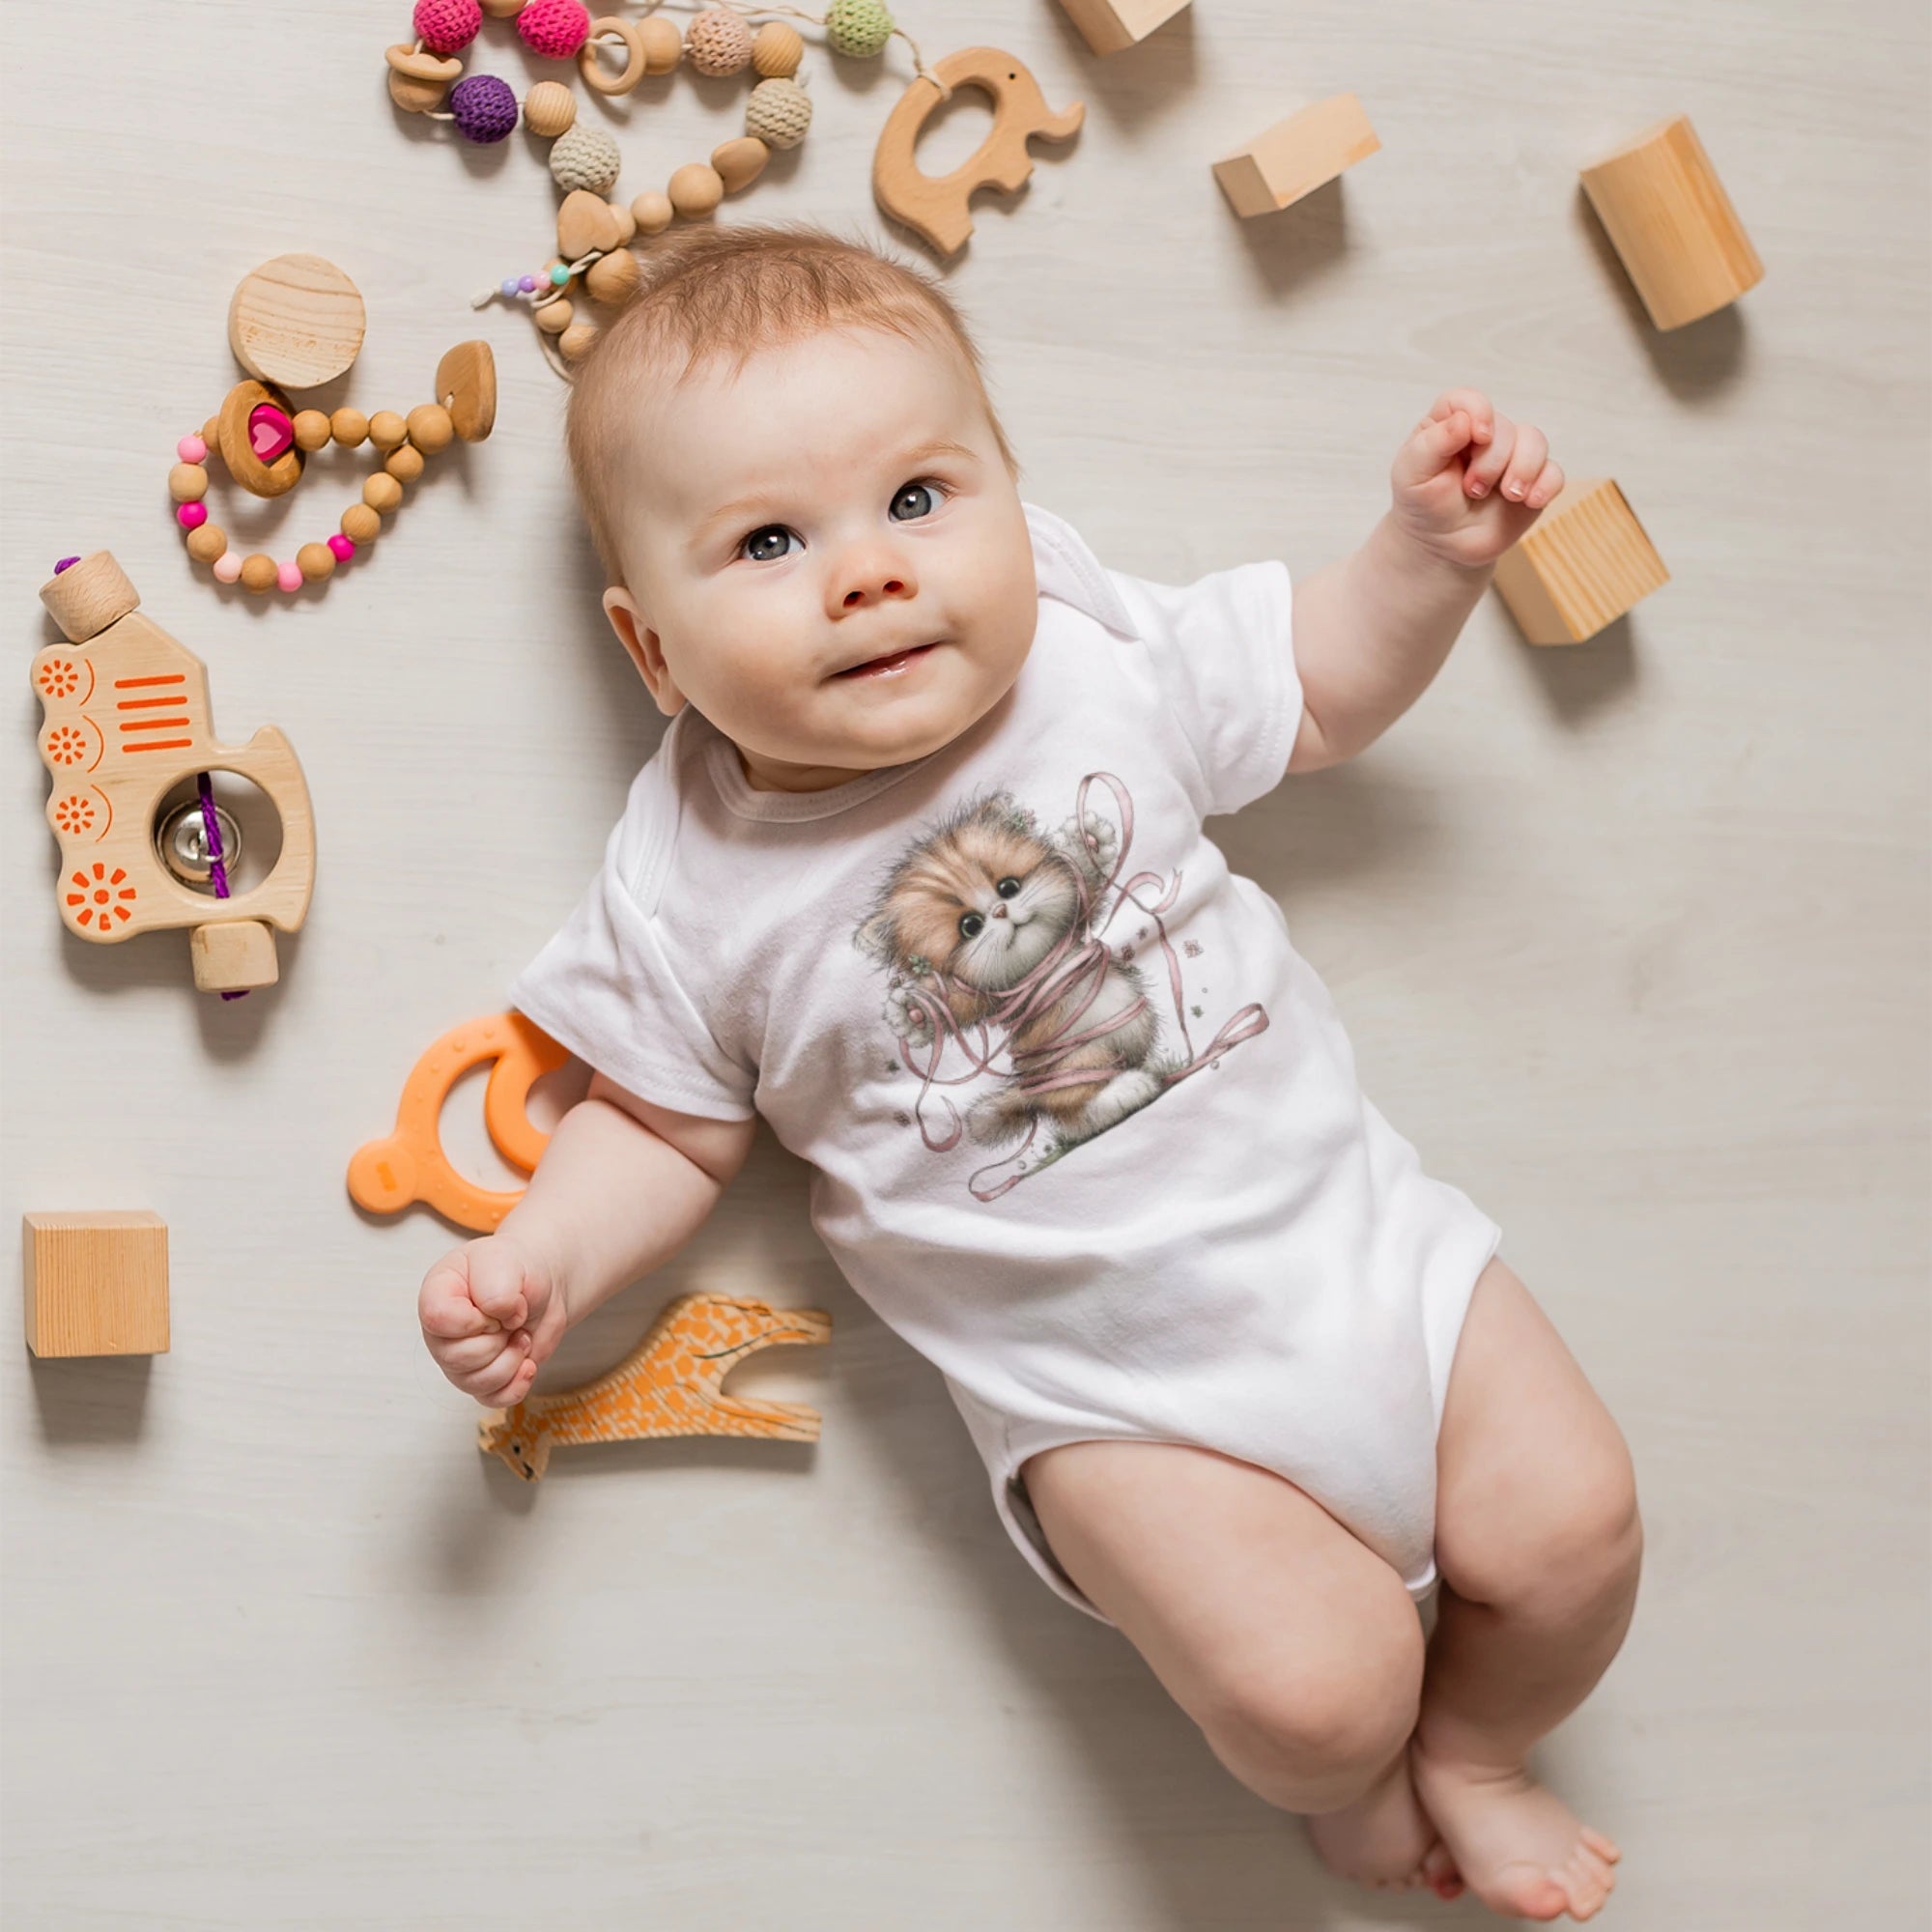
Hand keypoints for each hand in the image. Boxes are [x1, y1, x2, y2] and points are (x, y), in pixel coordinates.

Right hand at [418, 1234, 569, 1408]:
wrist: (543, 1285)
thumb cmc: (518, 1268)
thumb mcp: (507, 1261)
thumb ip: (496, 1288)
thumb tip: (499, 1318)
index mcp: (437, 1294)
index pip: (438, 1319)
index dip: (475, 1318)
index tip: (496, 1306)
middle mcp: (441, 1332)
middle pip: (456, 1358)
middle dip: (497, 1340)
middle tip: (512, 1319)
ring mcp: (458, 1359)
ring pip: (475, 1383)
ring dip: (510, 1360)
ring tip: (519, 1334)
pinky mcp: (481, 1379)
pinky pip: (493, 1399)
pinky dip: (517, 1384)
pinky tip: (527, 1362)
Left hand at [1389, 388, 1564, 572]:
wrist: (1441, 545)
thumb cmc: (1423, 504)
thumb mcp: (1412, 475)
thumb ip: (1432, 444)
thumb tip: (1463, 421)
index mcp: (1451, 424)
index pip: (1468, 400)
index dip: (1479, 411)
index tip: (1477, 437)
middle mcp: (1486, 434)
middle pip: (1505, 428)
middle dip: (1492, 462)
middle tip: (1472, 490)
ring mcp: (1512, 456)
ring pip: (1535, 442)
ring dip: (1523, 470)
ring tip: (1507, 496)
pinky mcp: (1533, 481)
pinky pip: (1554, 473)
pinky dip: (1546, 486)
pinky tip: (1530, 501)